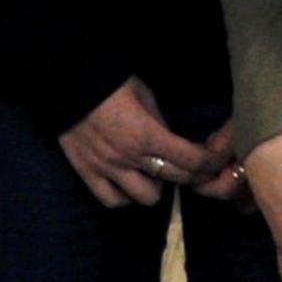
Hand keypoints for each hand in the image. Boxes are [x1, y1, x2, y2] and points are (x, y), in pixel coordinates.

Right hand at [56, 79, 234, 208]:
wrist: (66, 81)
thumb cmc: (110, 82)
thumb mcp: (144, 95)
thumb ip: (160, 122)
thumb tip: (170, 140)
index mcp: (148, 134)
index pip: (191, 160)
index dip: (210, 163)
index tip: (215, 161)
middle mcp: (131, 158)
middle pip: (176, 179)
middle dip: (192, 174)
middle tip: (192, 167)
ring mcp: (108, 169)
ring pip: (147, 198)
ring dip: (156, 186)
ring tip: (152, 173)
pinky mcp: (87, 173)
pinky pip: (112, 200)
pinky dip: (124, 195)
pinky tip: (126, 183)